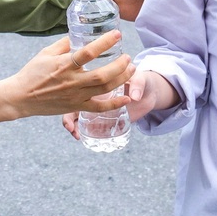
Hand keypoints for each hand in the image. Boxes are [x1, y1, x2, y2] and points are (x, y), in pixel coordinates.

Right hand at [0, 30, 132, 123]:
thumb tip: (77, 34)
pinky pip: (98, 107)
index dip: (105, 42)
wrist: (20, 97)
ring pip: (104, 89)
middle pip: (103, 74)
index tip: (117, 35)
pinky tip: (126, 99)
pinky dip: (114, 104)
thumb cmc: (32, 73)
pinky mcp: (75, 107)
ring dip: (121, 79)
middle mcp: (72, 81)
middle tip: (128, 57)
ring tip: (131, 70)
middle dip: (120, 65)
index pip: (88, 52)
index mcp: (64, 65)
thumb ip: (63, 44)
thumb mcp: (45, 53)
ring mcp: (75, 96)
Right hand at [62, 70, 176, 139]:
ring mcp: (97, 107)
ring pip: (79, 118)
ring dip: (73, 126)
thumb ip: (137, 85)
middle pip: (75, 106)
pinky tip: (80, 137)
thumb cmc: (140, 80)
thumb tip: (135, 97)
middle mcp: (94, 96)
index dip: (72, 95)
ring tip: (76, 135)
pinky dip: (82, 131)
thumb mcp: (139, 78)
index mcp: (98, 84)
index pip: (81, 88)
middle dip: (69, 118)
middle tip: (69, 127)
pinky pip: (89, 126)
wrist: (148, 92)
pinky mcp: (104, 119)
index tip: (70, 102)